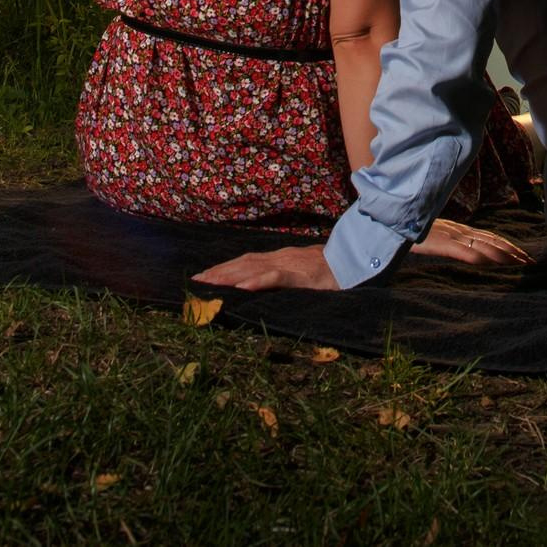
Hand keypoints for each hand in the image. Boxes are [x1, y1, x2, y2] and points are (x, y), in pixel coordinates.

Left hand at [193, 244, 339, 291]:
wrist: (352, 263)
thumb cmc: (327, 271)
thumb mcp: (301, 272)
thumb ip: (283, 275)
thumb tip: (262, 282)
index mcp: (278, 258)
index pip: (245, 261)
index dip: (223, 268)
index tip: (203, 276)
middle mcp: (278, 258)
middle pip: (242, 263)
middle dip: (217, 272)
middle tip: (195, 282)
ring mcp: (288, 265)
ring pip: (252, 269)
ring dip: (228, 276)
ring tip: (208, 284)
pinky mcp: (299, 274)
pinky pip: (274, 278)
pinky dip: (256, 282)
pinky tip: (241, 288)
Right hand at [411, 218, 531, 266]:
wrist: (392, 219)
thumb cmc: (409, 228)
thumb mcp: (433, 234)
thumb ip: (447, 240)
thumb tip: (460, 247)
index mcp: (458, 229)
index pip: (489, 237)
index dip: (507, 245)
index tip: (523, 254)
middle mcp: (458, 231)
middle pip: (492, 241)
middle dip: (513, 251)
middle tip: (531, 261)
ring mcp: (451, 236)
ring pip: (483, 245)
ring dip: (504, 255)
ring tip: (520, 262)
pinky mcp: (441, 243)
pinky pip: (463, 251)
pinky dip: (480, 257)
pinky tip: (490, 263)